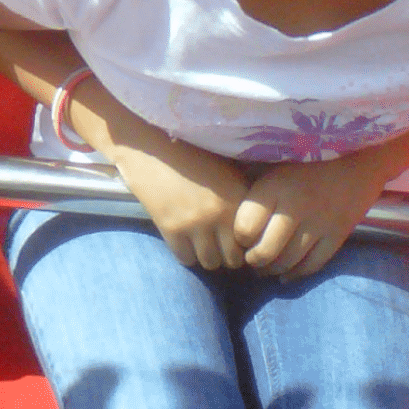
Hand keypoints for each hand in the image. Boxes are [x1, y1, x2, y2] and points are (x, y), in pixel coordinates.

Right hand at [112, 136, 250, 269]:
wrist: (152, 146)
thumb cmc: (191, 155)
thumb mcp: (226, 169)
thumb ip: (241, 196)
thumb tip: (255, 225)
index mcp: (238, 197)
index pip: (251, 241)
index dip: (244, 243)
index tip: (235, 239)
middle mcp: (220, 214)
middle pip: (232, 259)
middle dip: (226, 254)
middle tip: (218, 245)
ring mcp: (195, 223)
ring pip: (209, 262)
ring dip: (207, 256)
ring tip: (201, 244)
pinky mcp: (171, 228)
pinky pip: (185, 259)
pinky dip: (186, 254)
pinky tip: (184, 241)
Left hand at [233, 153, 389, 279]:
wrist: (357, 155)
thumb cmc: (305, 156)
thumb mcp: (273, 160)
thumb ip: (250, 180)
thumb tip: (222, 198)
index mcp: (275, 186)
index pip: (245, 227)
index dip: (238, 237)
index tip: (238, 235)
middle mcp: (296, 207)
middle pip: (266, 252)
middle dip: (253, 260)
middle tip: (249, 258)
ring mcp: (320, 223)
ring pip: (289, 262)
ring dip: (273, 270)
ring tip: (264, 267)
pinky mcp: (338, 235)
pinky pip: (314, 265)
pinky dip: (297, 274)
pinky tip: (286, 274)